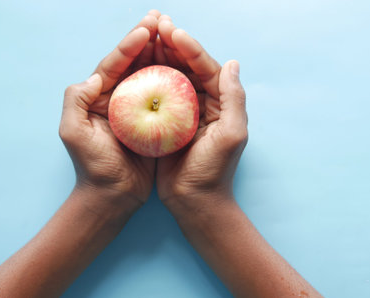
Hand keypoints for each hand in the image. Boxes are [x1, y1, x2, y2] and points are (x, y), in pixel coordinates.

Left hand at [59, 11, 160, 209]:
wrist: (112, 195)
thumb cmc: (92, 167)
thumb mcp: (73, 133)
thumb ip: (75, 100)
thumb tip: (96, 75)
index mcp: (99, 97)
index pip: (114, 64)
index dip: (129, 45)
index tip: (146, 29)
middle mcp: (119, 99)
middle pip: (135, 64)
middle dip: (148, 40)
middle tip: (163, 19)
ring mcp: (138, 110)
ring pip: (152, 76)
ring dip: (164, 54)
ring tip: (176, 35)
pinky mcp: (154, 123)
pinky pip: (166, 97)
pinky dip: (175, 80)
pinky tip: (186, 68)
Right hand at [155, 18, 247, 213]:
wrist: (194, 201)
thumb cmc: (215, 170)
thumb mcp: (232, 134)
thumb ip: (234, 98)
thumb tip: (233, 62)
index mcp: (220, 103)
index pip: (207, 68)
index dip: (191, 48)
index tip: (173, 31)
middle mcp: (203, 104)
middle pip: (187, 68)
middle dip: (172, 46)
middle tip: (155, 25)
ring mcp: (183, 113)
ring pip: (170, 78)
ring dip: (159, 58)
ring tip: (144, 38)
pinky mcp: (166, 124)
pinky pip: (156, 96)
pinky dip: (147, 81)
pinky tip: (135, 68)